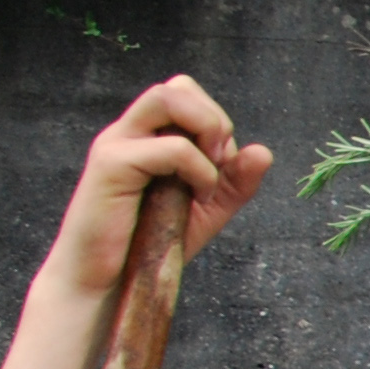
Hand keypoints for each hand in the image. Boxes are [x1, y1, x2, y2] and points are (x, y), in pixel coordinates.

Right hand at [41, 76, 269, 303]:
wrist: (107, 281)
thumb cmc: (150, 243)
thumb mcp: (207, 210)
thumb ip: (236, 182)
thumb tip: (262, 151)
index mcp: (147, 136)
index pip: (186, 94)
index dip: (215, 120)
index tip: (222, 164)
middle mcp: (129, 132)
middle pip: (178, 87)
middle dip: (214, 120)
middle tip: (219, 163)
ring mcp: (116, 144)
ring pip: (165, 97)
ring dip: (205, 128)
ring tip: (211, 169)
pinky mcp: (110, 166)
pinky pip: (168, 147)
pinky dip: (199, 169)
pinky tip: (197, 195)